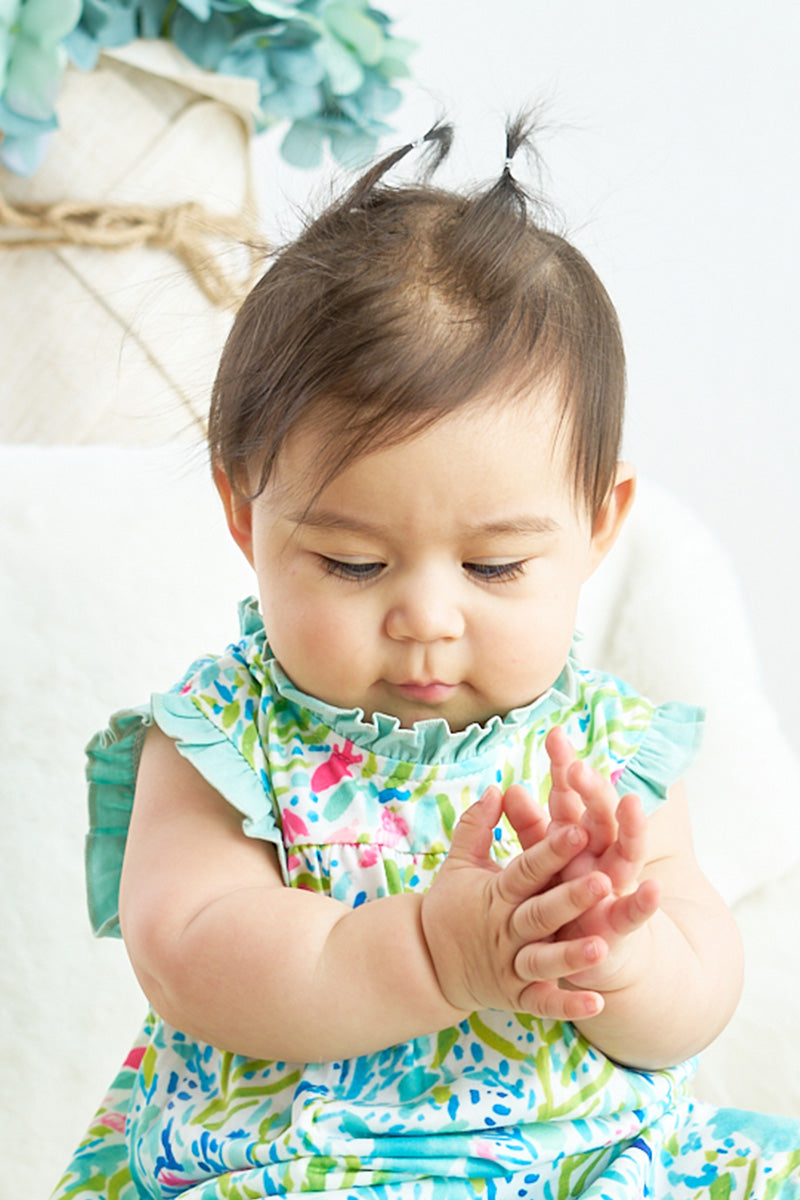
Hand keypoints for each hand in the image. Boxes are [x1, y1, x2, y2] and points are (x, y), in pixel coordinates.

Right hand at [420, 784, 613, 1021]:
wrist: (426, 964)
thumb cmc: (451, 906)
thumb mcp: (458, 863)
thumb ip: (476, 826)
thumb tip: (497, 787)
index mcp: (497, 893)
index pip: (526, 870)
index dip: (551, 851)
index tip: (578, 829)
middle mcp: (505, 929)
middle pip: (540, 913)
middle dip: (570, 898)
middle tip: (603, 882)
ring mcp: (510, 966)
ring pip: (543, 961)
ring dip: (571, 956)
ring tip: (603, 947)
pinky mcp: (516, 997)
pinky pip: (542, 1003)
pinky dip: (567, 1005)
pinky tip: (597, 1003)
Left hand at [543, 726, 661, 988]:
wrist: (595, 961)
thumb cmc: (563, 904)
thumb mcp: (539, 864)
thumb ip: (526, 828)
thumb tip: (505, 788)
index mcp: (578, 842)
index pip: (571, 799)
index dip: (563, 769)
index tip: (554, 736)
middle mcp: (601, 859)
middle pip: (599, 817)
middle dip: (592, 790)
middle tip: (579, 766)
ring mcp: (616, 891)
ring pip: (624, 855)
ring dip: (630, 830)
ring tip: (631, 803)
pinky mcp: (623, 929)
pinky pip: (634, 916)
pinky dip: (644, 905)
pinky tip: (654, 890)